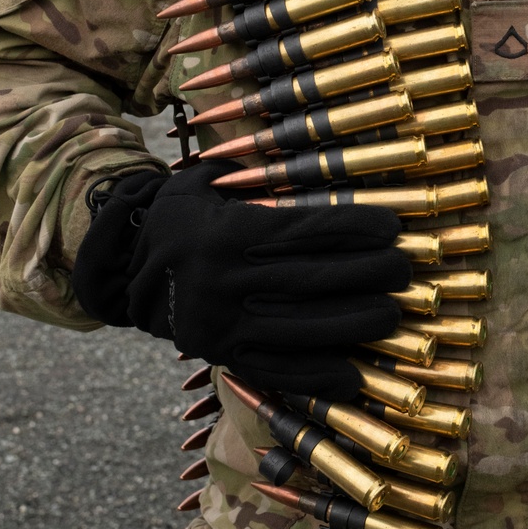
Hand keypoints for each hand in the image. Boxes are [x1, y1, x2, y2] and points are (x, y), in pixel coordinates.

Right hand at [72, 162, 411, 398]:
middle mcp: (223, 282)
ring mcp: (222, 326)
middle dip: (366, 276)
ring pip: (301, 329)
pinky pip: (277, 371)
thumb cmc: (178, 214)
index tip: (393, 227)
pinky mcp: (221, 357)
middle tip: (406, 270)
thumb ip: (251, 173)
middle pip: (311, 281)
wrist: (121, 269)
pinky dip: (318, 374)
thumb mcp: (203, 181)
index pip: (303, 231)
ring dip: (354, 324)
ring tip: (394, 314)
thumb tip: (308, 154)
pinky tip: (356, 370)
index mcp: (224, 233)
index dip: (353, 228)